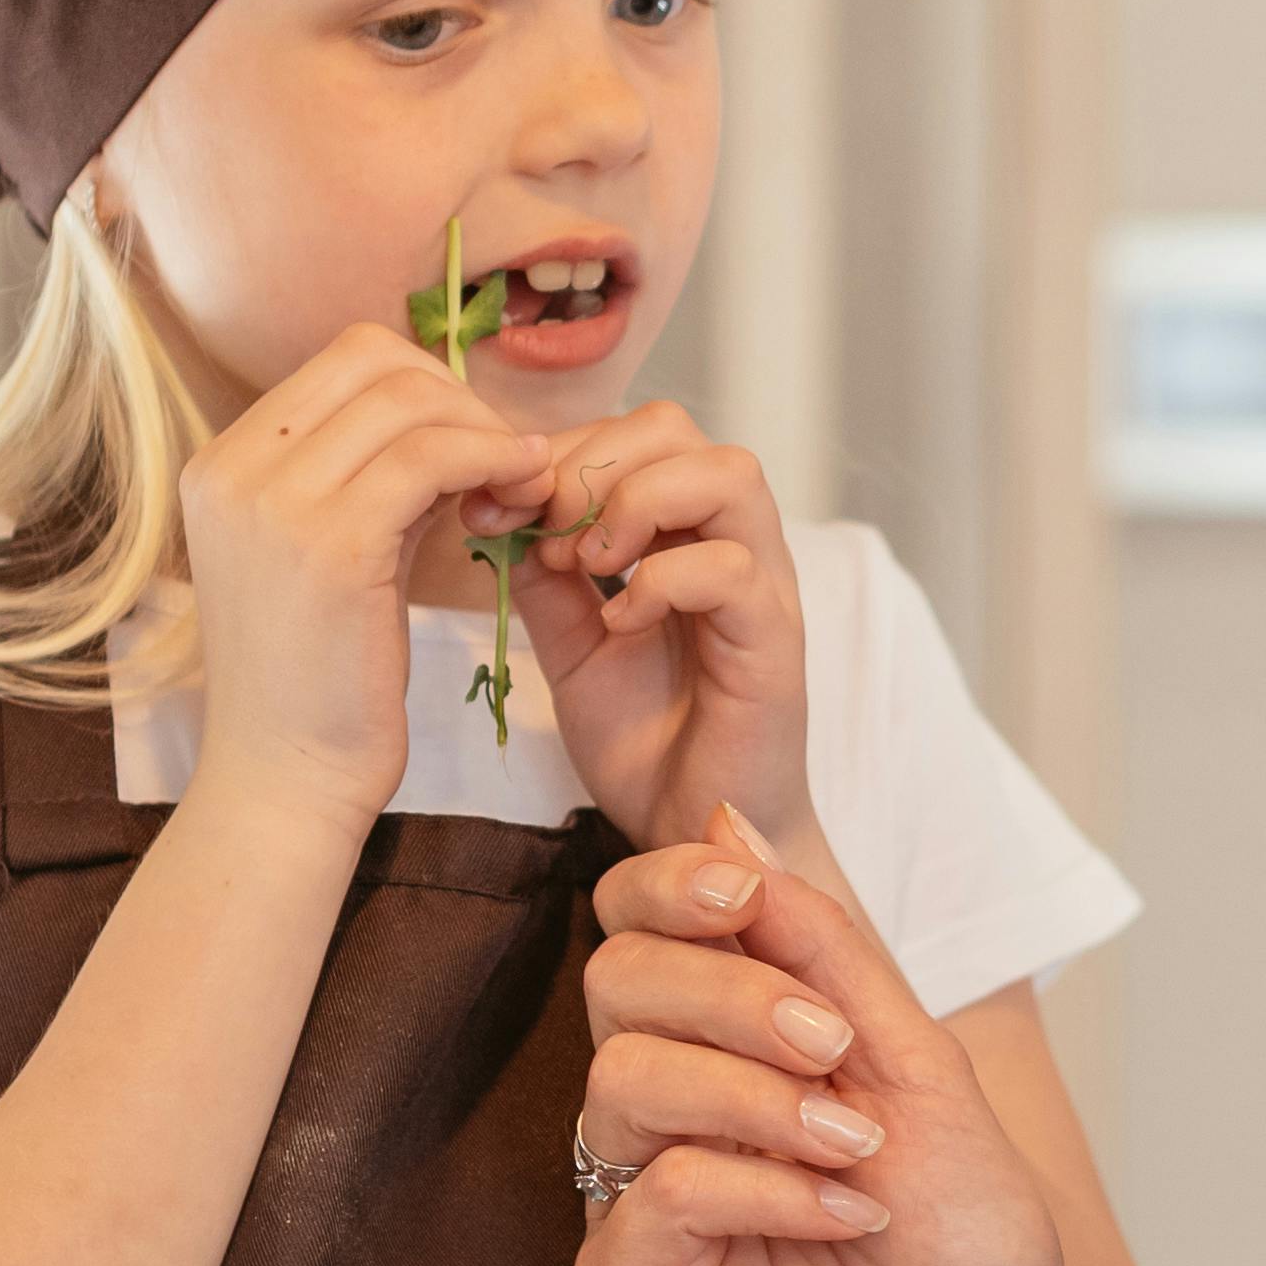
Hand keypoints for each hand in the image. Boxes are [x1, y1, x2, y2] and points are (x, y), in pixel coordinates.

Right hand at [179, 324, 556, 823]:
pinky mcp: (331, 544)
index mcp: (222, 464)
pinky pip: (433, 458)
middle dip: (460, 399)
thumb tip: (445, 421)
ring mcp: (273, 500)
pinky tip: (525, 492)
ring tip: (527, 484)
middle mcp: (233, 467)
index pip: (342, 361)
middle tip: (510, 459)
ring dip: (487, 430)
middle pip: (373, 361)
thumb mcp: (323, 556)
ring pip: (410, 401)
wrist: (284, 779)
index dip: (427, 386)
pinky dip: (493, 460)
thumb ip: (362, 482)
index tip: (475, 442)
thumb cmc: (316, 684)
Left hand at [512, 405, 816, 859]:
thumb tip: (498, 510)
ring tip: (585, 564)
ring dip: (635, 503)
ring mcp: (762, 586)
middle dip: (586, 463)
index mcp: (682, 531)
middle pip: (676, 429)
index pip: (629, 433)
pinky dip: (659, 581)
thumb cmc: (646, 740)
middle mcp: (730, 541)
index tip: (490, 506)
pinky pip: (730, 568)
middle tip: (537, 529)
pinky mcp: (775, 640)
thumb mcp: (569, 644)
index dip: (554, 452)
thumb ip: (543, 578)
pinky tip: (620, 623)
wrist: (693, 836)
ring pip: (726, 473)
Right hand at [567, 815, 1099, 1265]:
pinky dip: (758, 1189)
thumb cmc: (967, 1237)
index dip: (670, 885)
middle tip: (833, 1045)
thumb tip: (727, 813)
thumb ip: (820, 943)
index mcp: (726, 1042)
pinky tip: (839, 1214)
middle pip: (617, 982)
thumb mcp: (915, 1058)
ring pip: (621, 1080)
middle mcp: (668, 1110)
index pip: (636, 924)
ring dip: (757, 1095)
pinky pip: (649, 1195)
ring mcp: (637, 1198)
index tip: (746, 891)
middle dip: (731, 992)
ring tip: (856, 1147)